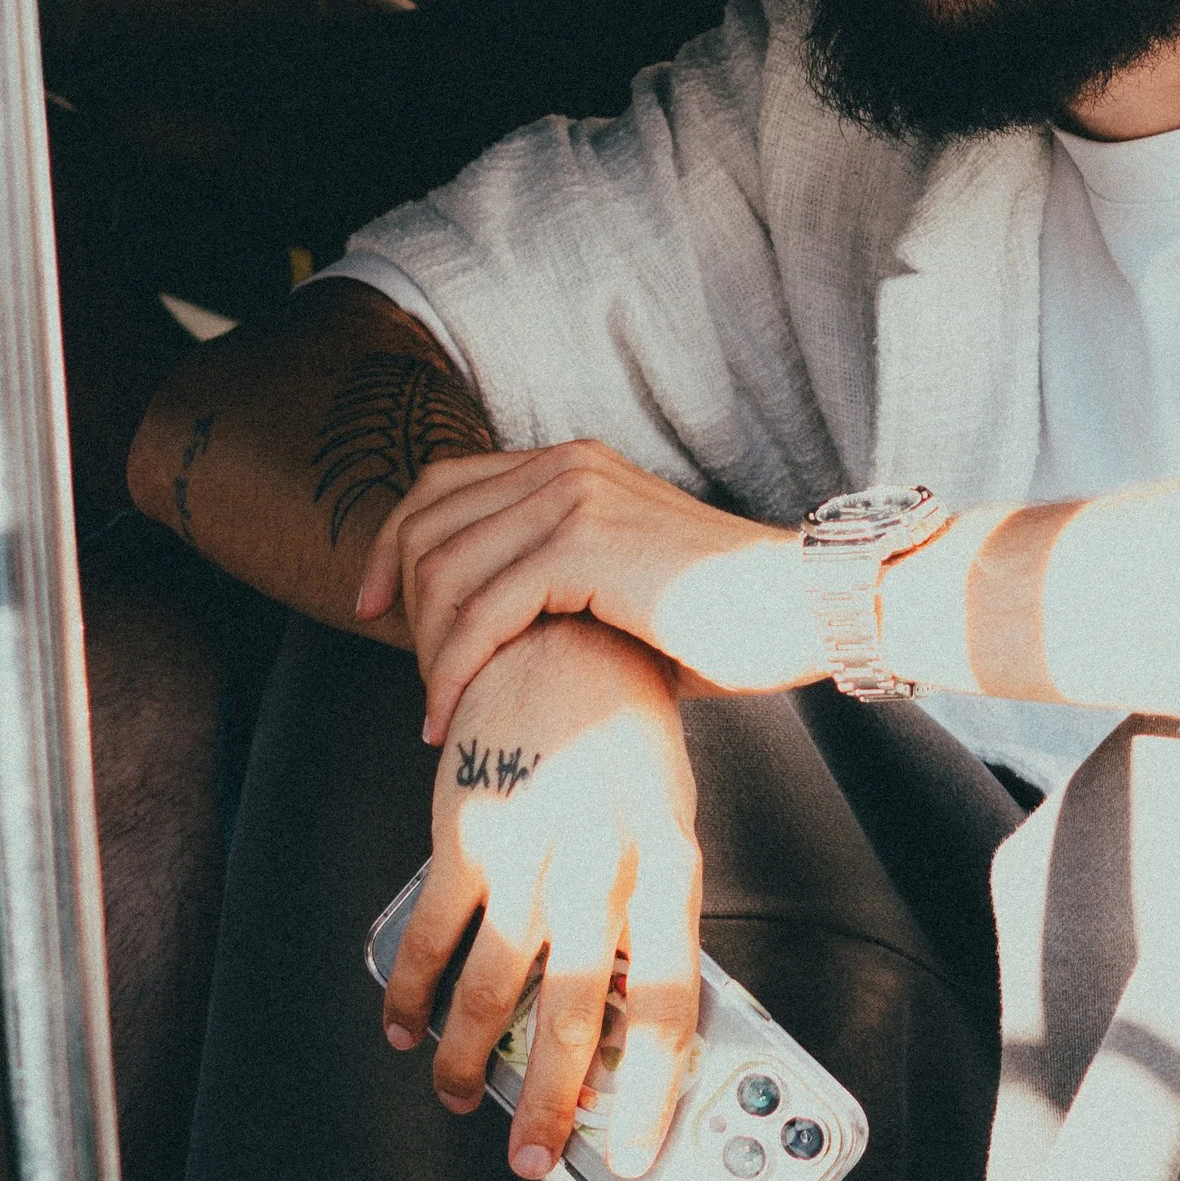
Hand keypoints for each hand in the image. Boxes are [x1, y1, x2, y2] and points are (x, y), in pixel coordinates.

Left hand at [356, 441, 821, 737]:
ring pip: (446, 570)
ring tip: (435, 710)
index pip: (446, 485)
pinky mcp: (584, 546)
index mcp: (573, 465)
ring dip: (426, 650)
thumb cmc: (727, 620)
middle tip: (410, 674)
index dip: (393, 545)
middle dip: (399, 603)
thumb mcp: (624, 588)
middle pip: (428, 521)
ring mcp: (574, 499)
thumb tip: (498, 641)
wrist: (804, 609)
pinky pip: (482, 611)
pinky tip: (450, 715)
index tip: (375, 611)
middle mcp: (566, 466)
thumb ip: (559, 590)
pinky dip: (453, 669)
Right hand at [381, 619, 701, 1178]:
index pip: (672, 1005)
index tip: (640, 1154)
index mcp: (670, 866)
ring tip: (462, 1099)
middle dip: (553, 1106)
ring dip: (470, 1061)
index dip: (655, 1093)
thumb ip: (651, 910)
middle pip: (577, 1018)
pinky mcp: (466, 829)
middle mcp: (604, 864)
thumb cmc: (625, 737)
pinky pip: (433, 935)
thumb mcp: (665, 821)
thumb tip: (633, 1016)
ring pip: (493, 990)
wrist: (563, 636)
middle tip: (534, 1161)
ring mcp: (531, 849)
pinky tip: (407, 1026)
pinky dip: (413, 992)